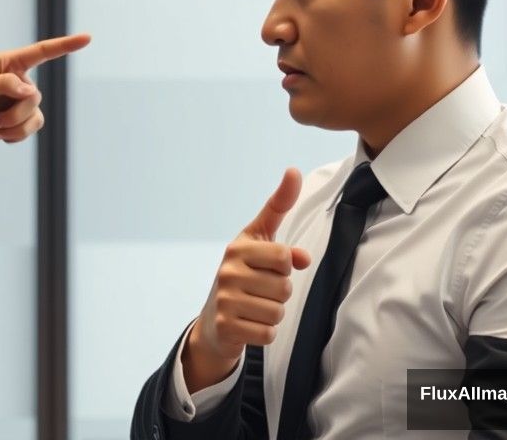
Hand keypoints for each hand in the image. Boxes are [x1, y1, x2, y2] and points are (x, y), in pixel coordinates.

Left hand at [0, 33, 90, 147]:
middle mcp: (17, 79)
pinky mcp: (17, 118)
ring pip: (35, 116)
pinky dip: (15, 136)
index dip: (65, 45)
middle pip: (35, 97)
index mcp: (8, 63)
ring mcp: (18, 100)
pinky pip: (31, 128)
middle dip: (15, 115)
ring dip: (14, 127)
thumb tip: (28, 91)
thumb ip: (2, 84)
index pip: (41, 52)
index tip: (87, 38)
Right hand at [182, 169, 311, 390]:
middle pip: (284, 288)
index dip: (285, 267)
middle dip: (280, 294)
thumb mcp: (258, 239)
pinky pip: (268, 333)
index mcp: (237, 248)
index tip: (270, 269)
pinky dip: (265, 333)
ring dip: (273, 314)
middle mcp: (227, 271)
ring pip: (277, 312)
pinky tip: (250, 325)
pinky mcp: (226, 326)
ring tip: (255, 308)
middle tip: (261, 292)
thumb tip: (293, 173)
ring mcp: (225, 300)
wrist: (214, 321)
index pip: (284, 258)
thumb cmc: (243, 274)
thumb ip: (278, 209)